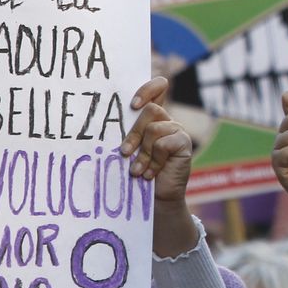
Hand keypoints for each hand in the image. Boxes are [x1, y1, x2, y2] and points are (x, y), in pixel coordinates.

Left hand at [120, 77, 191, 203]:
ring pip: (154, 129)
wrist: (155, 199)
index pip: (157, 88)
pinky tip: (150, 174)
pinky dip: (153, 162)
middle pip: (150, 110)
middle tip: (123, 152)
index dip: (147, 88)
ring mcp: (177, 131)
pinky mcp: (184, 143)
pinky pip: (163, 144)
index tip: (132, 104)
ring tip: (136, 171)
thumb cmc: (137, 174)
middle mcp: (166, 121)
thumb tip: (103, 123)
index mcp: (152, 118)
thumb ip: (126, 134)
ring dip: (142, 153)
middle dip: (134, 133)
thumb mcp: (130, 150)